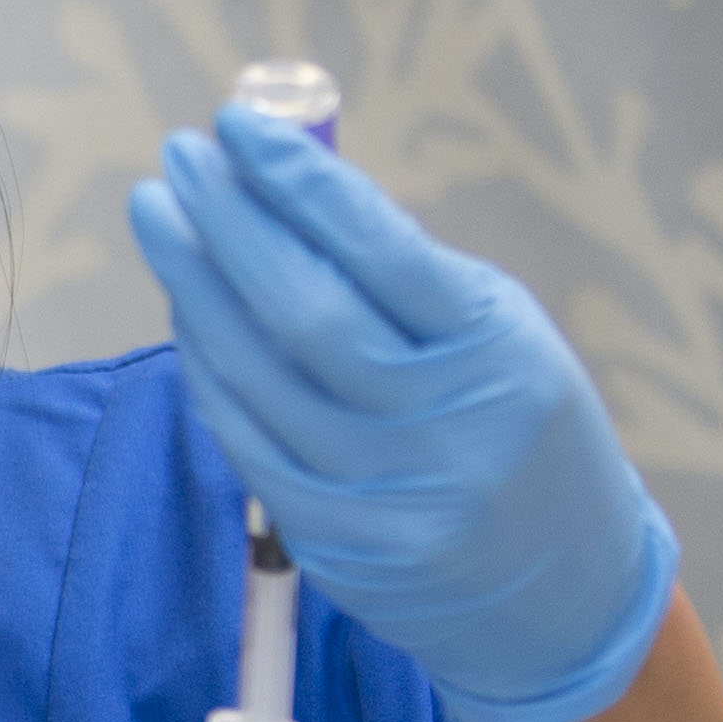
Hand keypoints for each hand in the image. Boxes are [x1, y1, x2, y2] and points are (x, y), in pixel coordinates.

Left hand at [127, 102, 681, 721]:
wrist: (561, 595)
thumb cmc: (522, 431)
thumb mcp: (500, 337)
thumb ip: (405, 274)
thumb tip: (288, 187)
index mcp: (496, 353)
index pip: (380, 250)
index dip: (298, 184)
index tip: (238, 126)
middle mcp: (439, 426)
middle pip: (303, 311)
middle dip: (228, 225)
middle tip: (178, 160)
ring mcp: (381, 493)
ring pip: (257, 375)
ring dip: (194, 287)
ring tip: (161, 216)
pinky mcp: (332, 542)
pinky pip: (246, 436)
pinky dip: (207, 365)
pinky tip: (185, 307)